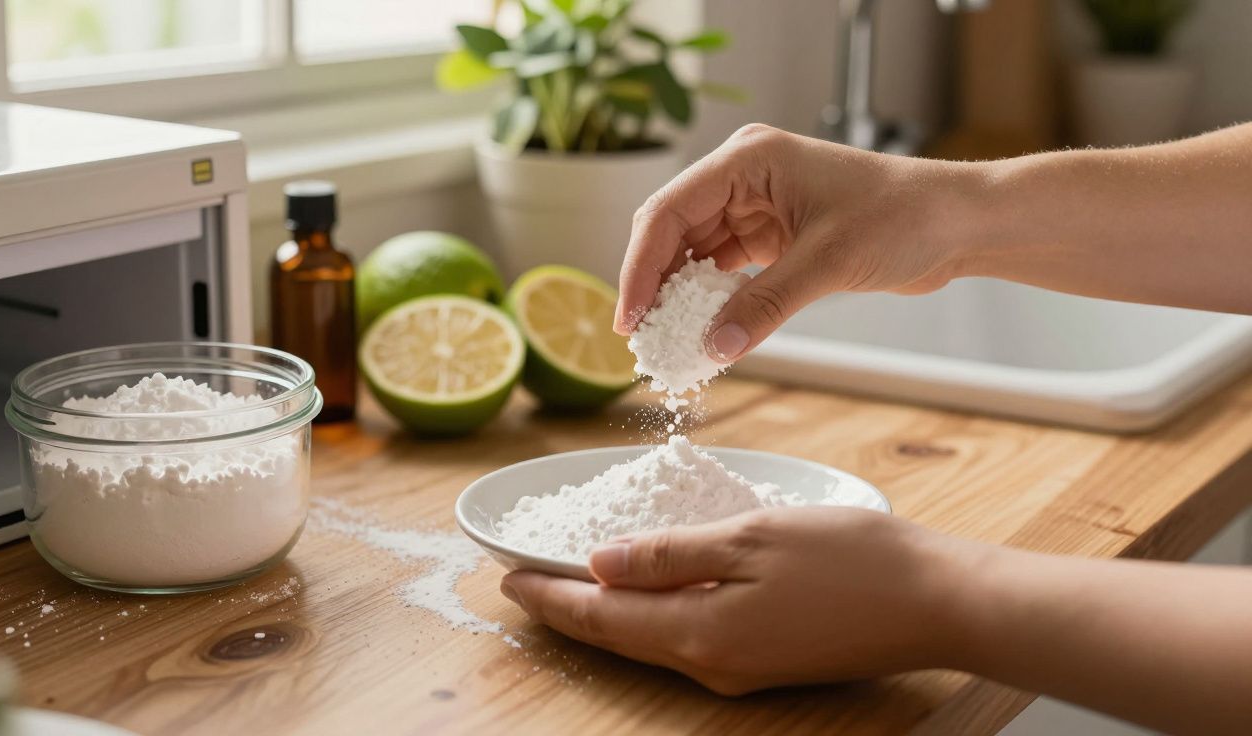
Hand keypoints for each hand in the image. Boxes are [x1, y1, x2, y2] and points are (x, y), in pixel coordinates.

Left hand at [500, 507, 976, 694]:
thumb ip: (669, 556)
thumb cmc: (852, 561)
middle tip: (524, 580)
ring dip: (606, 613)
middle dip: (567, 610)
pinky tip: (643, 588)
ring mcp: (739, 670)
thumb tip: (601, 564)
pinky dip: (650, 614)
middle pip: (618, 638)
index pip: (600, 620)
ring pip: (650, 640)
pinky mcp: (763, 661)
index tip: (506, 578)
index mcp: (700, 636)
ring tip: (569, 582)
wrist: (937, 603)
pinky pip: (686, 639)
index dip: (548, 598)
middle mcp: (711, 666)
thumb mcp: (749, 539)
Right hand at [615, 124, 983, 360]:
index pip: (669, 211)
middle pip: (673, 231)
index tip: (629, 317)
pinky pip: (724, 269)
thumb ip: (764, 306)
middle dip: (654, 284)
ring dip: (680, 297)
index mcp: (748, 159)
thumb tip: (713, 350)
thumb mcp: (826, 263)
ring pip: (694, 253)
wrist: (956, 223)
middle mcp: (743, 176)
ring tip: (666, 342)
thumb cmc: (902, 217)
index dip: (640, 267)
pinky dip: (711, 301)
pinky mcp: (772, 233)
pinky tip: (702, 332)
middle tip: (640, 338)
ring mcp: (756, 204)